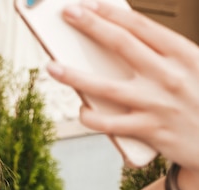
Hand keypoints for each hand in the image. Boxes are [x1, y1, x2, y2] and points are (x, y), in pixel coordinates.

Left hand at [46, 0, 198, 171]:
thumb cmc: (197, 99)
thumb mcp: (190, 69)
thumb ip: (159, 57)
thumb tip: (112, 43)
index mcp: (183, 54)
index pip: (140, 26)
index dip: (111, 13)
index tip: (87, 4)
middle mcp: (169, 75)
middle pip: (121, 44)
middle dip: (91, 26)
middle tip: (67, 14)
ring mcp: (157, 104)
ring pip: (106, 87)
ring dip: (75, 75)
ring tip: (52, 66)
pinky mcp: (149, 130)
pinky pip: (109, 123)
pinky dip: (91, 117)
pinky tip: (82, 110)